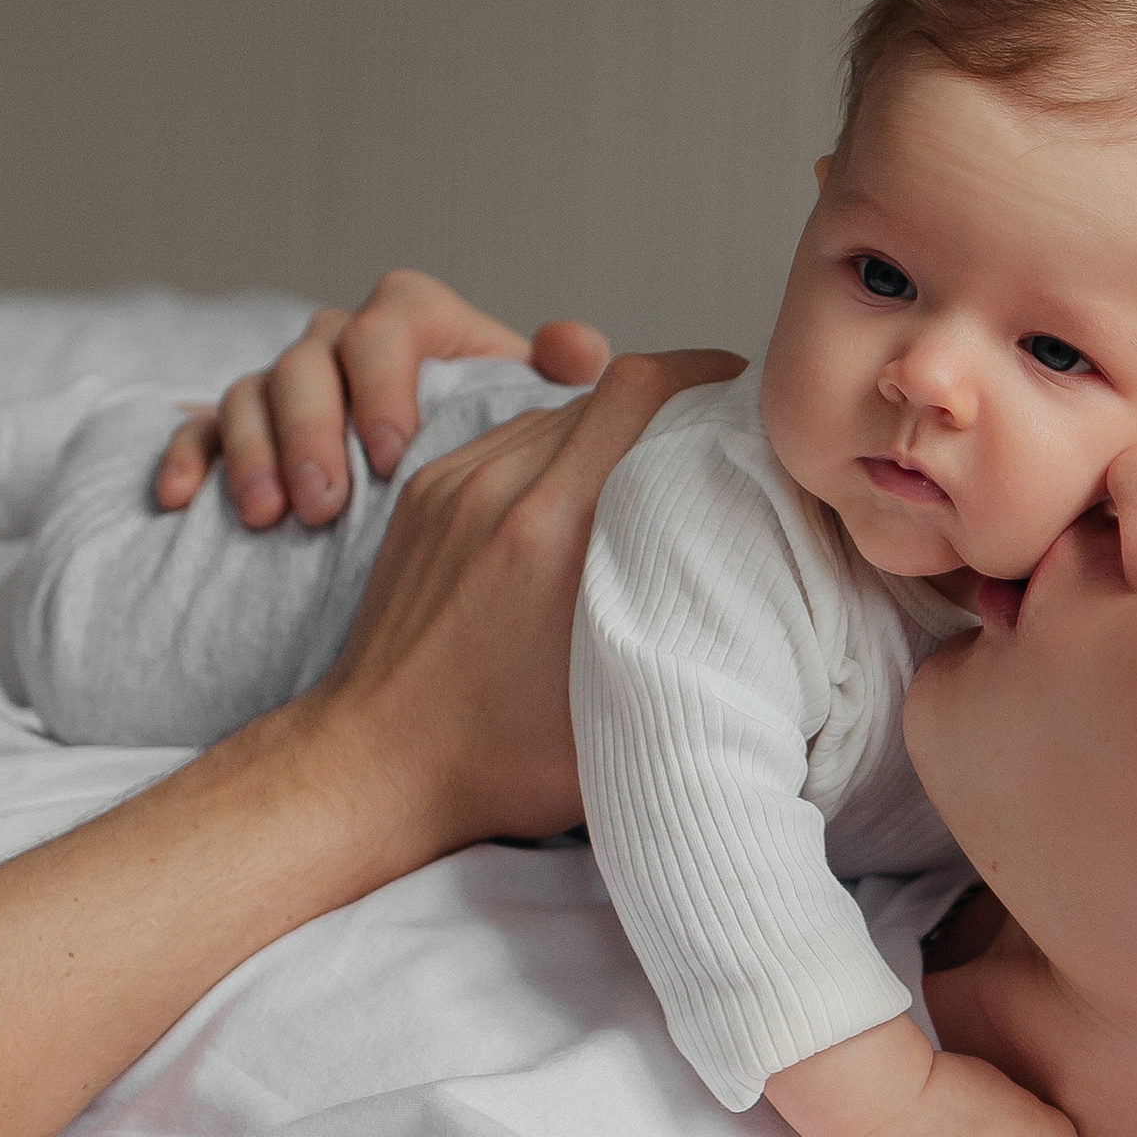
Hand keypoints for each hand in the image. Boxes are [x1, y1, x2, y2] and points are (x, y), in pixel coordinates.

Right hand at [154, 270, 613, 532]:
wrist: (450, 512)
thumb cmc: (498, 455)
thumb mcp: (535, 417)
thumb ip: (558, 379)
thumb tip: (578, 348)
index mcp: (418, 325)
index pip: (390, 316)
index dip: (385, 380)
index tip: (394, 455)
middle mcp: (344, 344)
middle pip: (309, 358)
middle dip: (313, 431)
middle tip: (328, 506)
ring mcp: (286, 383)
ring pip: (250, 391)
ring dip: (255, 454)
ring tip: (270, 520)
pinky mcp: (237, 428)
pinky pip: (197, 427)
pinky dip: (187, 457)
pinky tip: (183, 501)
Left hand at [300, 348, 740, 855]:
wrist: (375, 763)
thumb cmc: (502, 758)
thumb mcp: (619, 710)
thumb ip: (685, 632)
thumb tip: (761, 587)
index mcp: (554, 531)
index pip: (639, 388)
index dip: (703, 373)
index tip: (742, 397)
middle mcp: (501, 491)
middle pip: (605, 392)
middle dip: (669, 403)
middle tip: (712, 441)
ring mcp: (454, 486)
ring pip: (557, 412)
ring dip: (611, 428)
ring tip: (647, 474)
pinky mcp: (426, 494)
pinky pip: (510, 441)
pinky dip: (556, 453)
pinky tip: (580, 501)